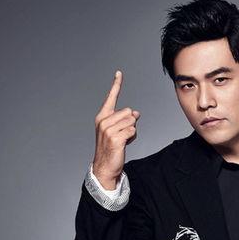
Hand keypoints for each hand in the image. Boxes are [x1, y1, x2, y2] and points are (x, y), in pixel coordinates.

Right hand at [92, 70, 140, 189]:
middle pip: (128, 112)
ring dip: (132, 132)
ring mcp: (108, 130)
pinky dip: (132, 138)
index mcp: (102, 117)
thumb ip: (125, 120)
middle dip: (130, 123)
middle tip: (123, 135)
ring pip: (131, 122)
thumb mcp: (118, 131)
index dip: (116, 85)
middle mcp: (103, 121)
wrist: (105, 166)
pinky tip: (125, 144)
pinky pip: (132, 131)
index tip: (119, 73)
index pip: (111, 98)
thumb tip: (136, 113)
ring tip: (123, 140)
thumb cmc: (112, 148)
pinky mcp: (115, 139)